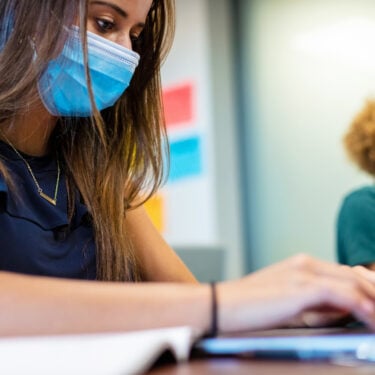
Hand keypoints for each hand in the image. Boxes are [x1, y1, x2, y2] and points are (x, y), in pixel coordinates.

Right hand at [216, 254, 374, 332]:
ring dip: (373, 301)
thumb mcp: (288, 303)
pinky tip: (372, 321)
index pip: (345, 274)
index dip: (366, 290)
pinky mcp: (301, 287)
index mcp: (301, 264)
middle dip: (373, 293)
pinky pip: (344, 296)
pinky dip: (363, 309)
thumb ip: (317, 304)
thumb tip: (346, 312)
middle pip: (354, 276)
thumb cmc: (249, 307)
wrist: (222, 305)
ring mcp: (303, 273)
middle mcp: (305, 264)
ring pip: (354, 284)